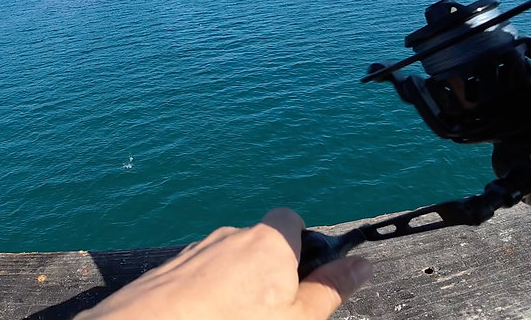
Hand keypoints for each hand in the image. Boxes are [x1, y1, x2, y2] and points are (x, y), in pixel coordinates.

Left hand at [75, 208, 371, 319]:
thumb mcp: (297, 318)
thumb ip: (330, 289)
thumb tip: (363, 264)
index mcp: (268, 241)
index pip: (292, 221)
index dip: (303, 249)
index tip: (304, 284)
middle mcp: (229, 237)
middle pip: (260, 248)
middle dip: (269, 278)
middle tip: (273, 315)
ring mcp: (195, 253)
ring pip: (227, 267)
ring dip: (236, 293)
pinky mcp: (168, 273)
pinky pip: (197, 281)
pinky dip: (205, 300)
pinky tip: (205, 318)